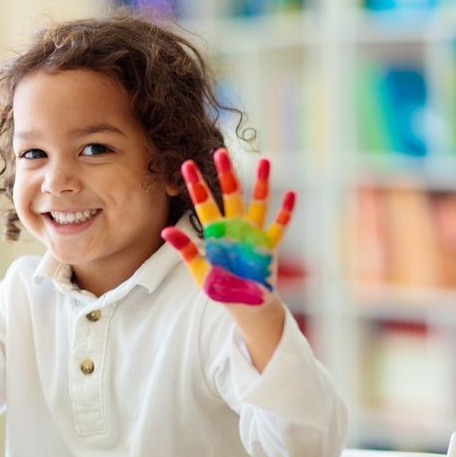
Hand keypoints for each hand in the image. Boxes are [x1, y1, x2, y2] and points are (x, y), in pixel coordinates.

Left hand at [162, 149, 293, 305]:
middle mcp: (234, 226)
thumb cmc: (221, 288)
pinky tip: (290, 194)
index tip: (187, 164)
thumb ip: (186, 249)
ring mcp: (253, 233)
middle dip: (225, 174)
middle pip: (230, 194)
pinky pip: (279, 225)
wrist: (246, 304)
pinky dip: (285, 212)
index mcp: (215, 231)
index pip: (203, 202)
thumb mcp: (200, 270)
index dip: (196, 184)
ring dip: (261, 183)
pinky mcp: (269, 245)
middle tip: (220, 152)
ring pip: (258, 202)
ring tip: (264, 162)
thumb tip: (165, 230)